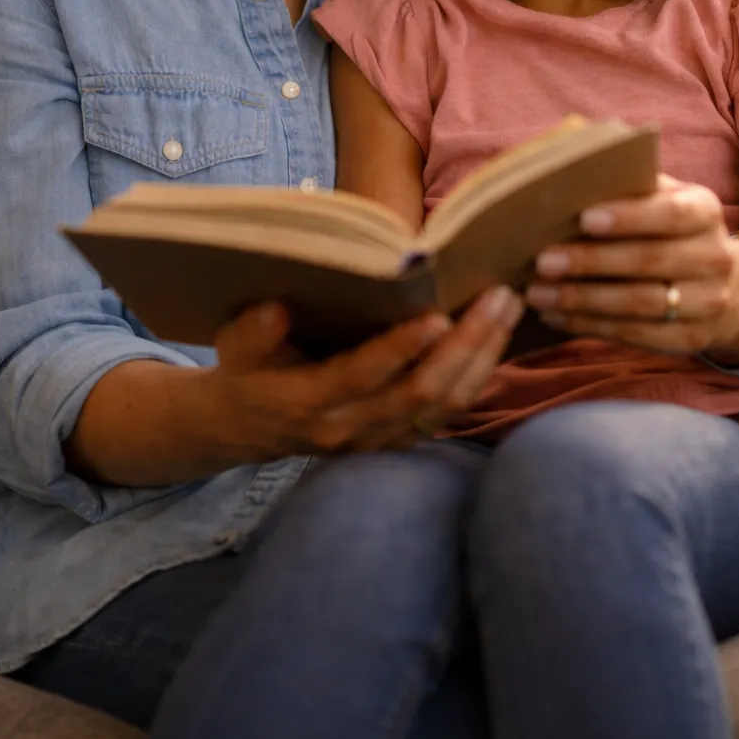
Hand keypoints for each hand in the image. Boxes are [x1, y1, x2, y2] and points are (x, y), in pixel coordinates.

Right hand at [202, 286, 524, 460]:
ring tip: (507, 308)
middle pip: (419, 392)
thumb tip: (277, 309)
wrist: (245, 428)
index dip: (400, 349)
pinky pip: (445, 414)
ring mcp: (375, 440)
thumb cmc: (245, 371)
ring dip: (481, 358)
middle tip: (498, 298)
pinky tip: (497, 340)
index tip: (436, 315)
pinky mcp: (394, 440)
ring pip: (442, 407)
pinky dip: (476, 378)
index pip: (362, 376)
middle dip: (465, 345)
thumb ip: (253, 331)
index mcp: (307, 402)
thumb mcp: (232, 347)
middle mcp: (348, 428)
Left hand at [525, 174, 737, 355]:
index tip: (584, 218)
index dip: (629, 217)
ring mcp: (709, 302)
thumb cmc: (664, 229)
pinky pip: (636, 335)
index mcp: (705, 211)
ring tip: (537, 293)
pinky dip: (589, 326)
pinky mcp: (691, 340)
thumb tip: (561, 180)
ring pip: (640, 304)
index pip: (671, 213)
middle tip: (542, 261)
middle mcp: (715, 257)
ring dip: (582, 299)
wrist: (718, 284)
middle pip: (650, 261)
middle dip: (591, 262)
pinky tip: (554, 316)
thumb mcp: (658, 199)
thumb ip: (625, 187)